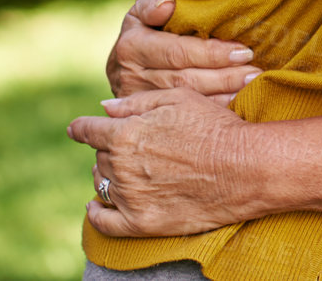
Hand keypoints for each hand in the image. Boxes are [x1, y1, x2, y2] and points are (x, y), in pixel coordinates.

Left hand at [68, 87, 259, 236]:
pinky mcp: (140, 223)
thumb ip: (137, 102)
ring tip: (125, 170)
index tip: (77, 128)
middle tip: (132, 146)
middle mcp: (120, 166)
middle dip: (110, 149)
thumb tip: (104, 107)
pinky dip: (96, 213)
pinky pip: (104, 222)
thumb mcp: (180, 99)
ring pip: (101, 184)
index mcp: (126, 133)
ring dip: (107, 175)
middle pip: (99, 156)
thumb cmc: (215, 127)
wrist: (244, 167)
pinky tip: (96, 206)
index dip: (82, 127)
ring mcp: (129, 197)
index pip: (89, 130)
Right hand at [107, 0, 258, 103]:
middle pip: (185, 79)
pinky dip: (213, 110)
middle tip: (254, 72)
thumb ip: (151, 6)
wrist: (123, 63)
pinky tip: (237, 104)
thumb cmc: (144, 29)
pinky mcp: (148, 117)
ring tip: (251, 86)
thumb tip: (168, 6)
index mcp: (131, 47)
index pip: (178, 52)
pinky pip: (184, 114)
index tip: (243, 51)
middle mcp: (132, 76)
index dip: (212, 53)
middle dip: (224, 77)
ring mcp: (138, 101)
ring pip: (186, 99)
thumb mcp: (141, 13)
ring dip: (223, 95)